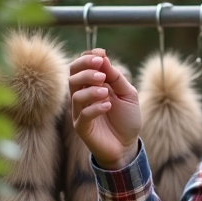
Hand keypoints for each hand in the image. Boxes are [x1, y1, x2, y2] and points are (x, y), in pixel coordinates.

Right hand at [69, 48, 141, 168]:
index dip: (88, 58)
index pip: (80, 66)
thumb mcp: (128, 94)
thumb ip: (116, 77)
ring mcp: (80, 112)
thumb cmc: (127, 118)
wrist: (127, 145)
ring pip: (75, 95)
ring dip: (91, 90)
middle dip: (86, 71)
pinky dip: (95, 108)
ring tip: (106, 93)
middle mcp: (83, 96)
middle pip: (73, 76)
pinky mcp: (82, 127)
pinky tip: (108, 106)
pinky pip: (82, 114)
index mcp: (92, 85)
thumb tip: (103, 57)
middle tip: (102, 74)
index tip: (101, 55)